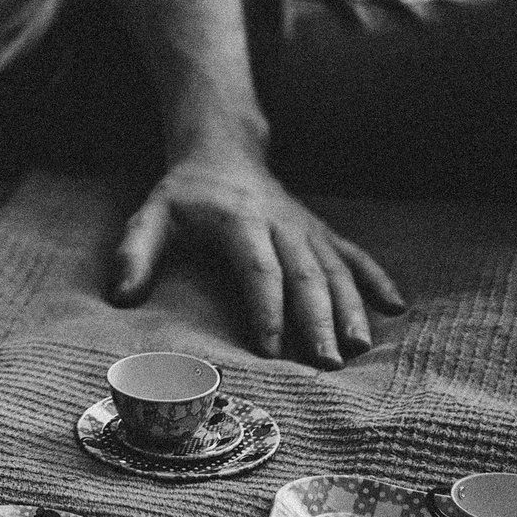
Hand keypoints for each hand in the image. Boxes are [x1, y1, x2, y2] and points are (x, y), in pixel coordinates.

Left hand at [109, 147, 404, 367]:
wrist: (224, 153)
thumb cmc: (185, 196)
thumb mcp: (151, 216)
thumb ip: (133, 253)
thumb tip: (121, 298)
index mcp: (239, 222)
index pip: (258, 269)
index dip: (266, 308)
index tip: (272, 349)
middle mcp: (280, 225)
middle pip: (305, 275)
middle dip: (318, 320)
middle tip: (327, 363)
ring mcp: (306, 228)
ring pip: (335, 269)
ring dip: (351, 308)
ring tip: (359, 347)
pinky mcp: (321, 231)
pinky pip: (353, 254)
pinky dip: (376, 277)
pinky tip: (396, 305)